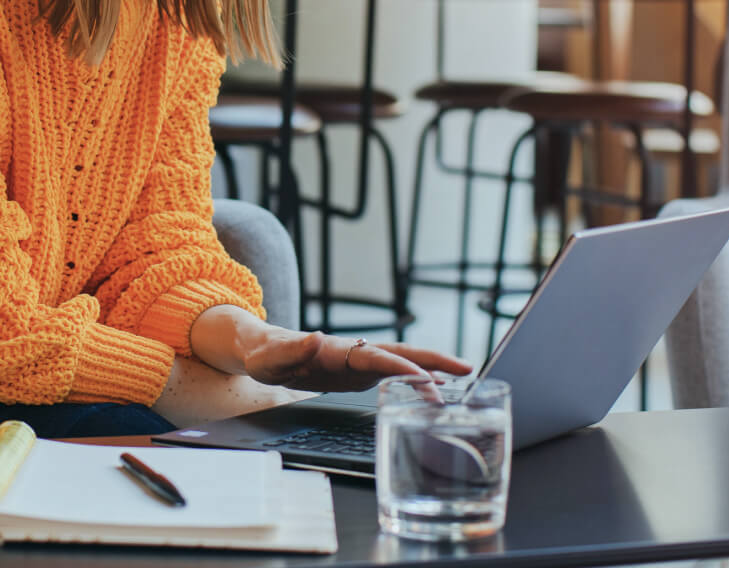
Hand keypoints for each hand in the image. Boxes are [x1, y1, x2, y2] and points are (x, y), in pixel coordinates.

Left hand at [240, 327, 471, 391]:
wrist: (261, 350)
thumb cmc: (264, 354)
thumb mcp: (269, 356)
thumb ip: (291, 350)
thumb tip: (314, 338)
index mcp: (336, 350)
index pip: (376, 357)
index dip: (401, 367)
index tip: (427, 378)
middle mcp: (354, 353)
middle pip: (399, 354)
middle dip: (433, 361)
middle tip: (466, 369)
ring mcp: (358, 362)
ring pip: (401, 363)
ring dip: (430, 370)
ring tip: (463, 381)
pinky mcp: (357, 373)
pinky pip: (392, 376)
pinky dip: (415, 380)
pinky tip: (433, 389)